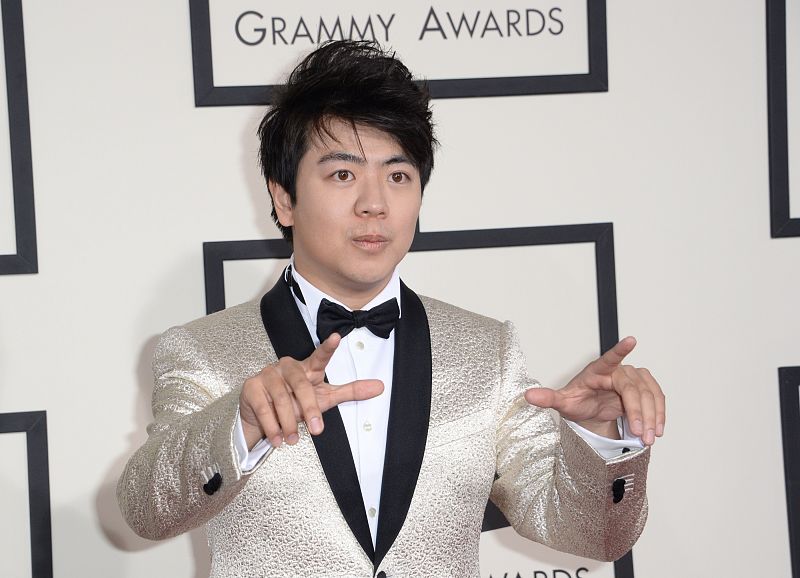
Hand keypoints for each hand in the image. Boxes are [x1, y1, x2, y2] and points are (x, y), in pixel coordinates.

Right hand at [239, 333, 383, 448]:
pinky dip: (272, 426)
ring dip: (289, 422)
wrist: (262, 418)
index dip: (327, 347)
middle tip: (316, 430)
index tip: (336, 337)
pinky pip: (263, 407)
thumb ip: (350, 391)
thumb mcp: (325, 398)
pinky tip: (277, 438)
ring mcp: (268, 375)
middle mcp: (288, 367)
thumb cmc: (296, 402)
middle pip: (302, 385)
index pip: (319, 356)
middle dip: (309, 409)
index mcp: (307, 368)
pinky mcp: (252, 387)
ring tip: (293, 439)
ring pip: (281, 398)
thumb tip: (380, 387)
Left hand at [523, 336, 664, 445]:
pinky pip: (656, 398)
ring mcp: (633, 379)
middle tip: (640, 433)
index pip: (609, 358)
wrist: (589, 408)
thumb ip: (548, 398)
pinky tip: (656, 429)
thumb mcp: (562, 402)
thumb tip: (528, 396)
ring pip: (649, 394)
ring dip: (651, 416)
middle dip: (638, 411)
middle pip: (633, 387)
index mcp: (597, 371)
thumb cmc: (577, 400)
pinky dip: (658, 414)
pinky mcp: (644, 388)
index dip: (620, 350)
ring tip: (648, 437)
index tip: (631, 340)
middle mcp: (617, 371)